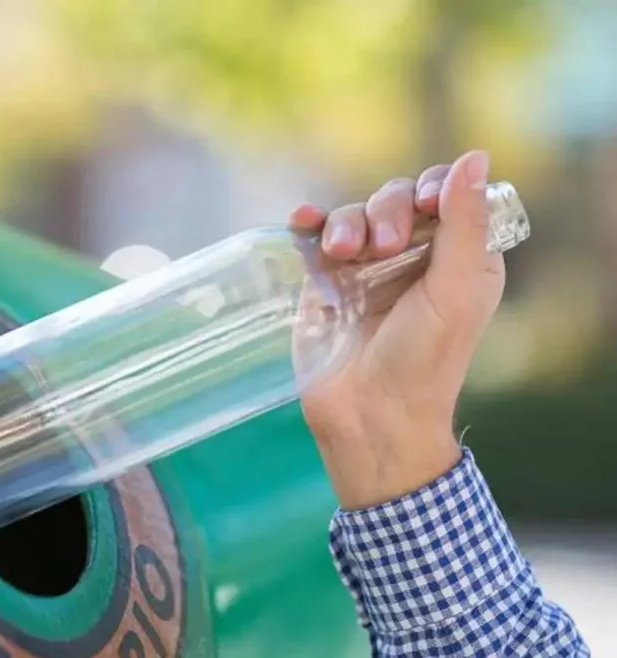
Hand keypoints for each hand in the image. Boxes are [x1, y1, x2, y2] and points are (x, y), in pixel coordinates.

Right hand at [289, 150, 503, 509]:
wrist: (368, 415)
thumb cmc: (424, 361)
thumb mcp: (454, 291)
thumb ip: (464, 223)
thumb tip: (475, 157)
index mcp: (459, 258)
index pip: (446, 196)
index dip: (433, 190)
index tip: (423, 206)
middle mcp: (413, 258)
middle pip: (396, 200)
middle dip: (385, 212)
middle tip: (379, 248)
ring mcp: (365, 270)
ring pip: (353, 215)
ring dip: (345, 223)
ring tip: (340, 253)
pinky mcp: (325, 282)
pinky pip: (315, 237)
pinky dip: (308, 223)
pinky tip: (300, 221)